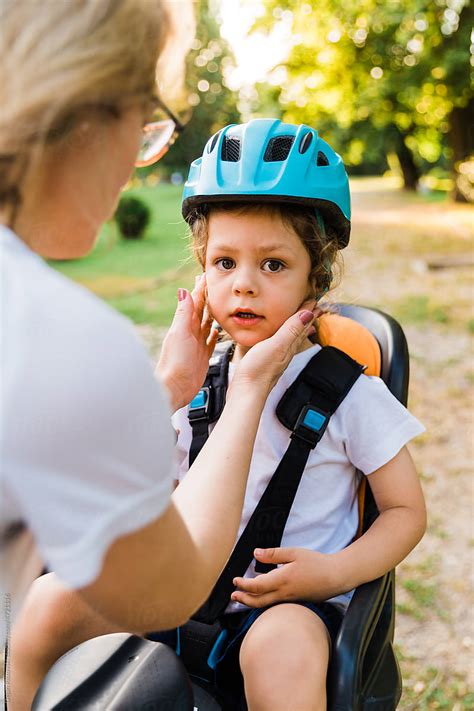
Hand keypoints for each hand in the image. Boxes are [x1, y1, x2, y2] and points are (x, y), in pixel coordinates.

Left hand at [157, 274, 217, 410]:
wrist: (174, 388)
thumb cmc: (175, 363)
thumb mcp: (180, 334)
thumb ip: (183, 313)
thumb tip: (183, 290)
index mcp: (185, 324)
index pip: (195, 301)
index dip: (201, 288)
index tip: (208, 274)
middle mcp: (191, 332)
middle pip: (201, 310)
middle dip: (208, 296)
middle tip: (215, 284)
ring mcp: (196, 344)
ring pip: (207, 324)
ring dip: (212, 313)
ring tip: (219, 302)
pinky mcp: (202, 356)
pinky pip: (210, 341)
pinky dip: (214, 334)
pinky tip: (218, 330)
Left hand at [230, 547, 341, 607]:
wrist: (336, 577)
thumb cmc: (316, 563)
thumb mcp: (294, 553)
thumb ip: (273, 554)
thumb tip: (255, 553)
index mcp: (282, 580)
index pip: (257, 586)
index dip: (244, 585)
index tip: (235, 580)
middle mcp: (284, 593)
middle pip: (258, 601)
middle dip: (244, 599)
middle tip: (233, 595)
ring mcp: (290, 599)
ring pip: (266, 604)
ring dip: (252, 601)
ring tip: (243, 596)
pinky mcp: (296, 600)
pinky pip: (276, 602)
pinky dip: (265, 600)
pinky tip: (263, 593)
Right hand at [232, 299, 318, 394]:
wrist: (246, 392)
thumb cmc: (259, 370)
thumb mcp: (276, 345)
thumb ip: (291, 330)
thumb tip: (309, 314)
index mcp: (289, 345)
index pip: (302, 323)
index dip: (308, 311)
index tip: (314, 299)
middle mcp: (286, 351)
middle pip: (300, 331)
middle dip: (307, 318)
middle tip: (315, 307)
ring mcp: (277, 357)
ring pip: (291, 338)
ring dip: (298, 327)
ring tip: (304, 321)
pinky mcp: (267, 361)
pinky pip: (280, 344)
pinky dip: (285, 337)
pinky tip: (281, 339)